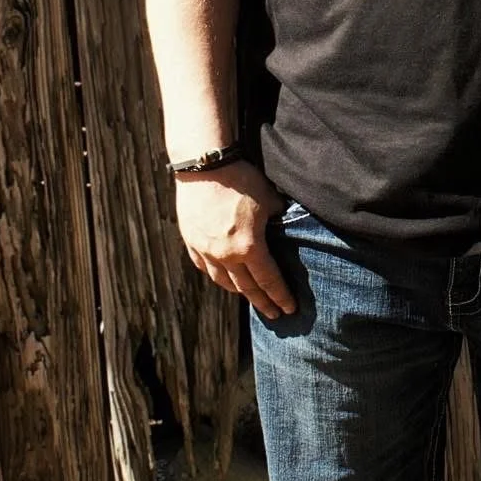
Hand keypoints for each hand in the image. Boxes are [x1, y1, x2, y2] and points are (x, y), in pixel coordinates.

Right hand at [173, 161, 295, 319]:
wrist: (203, 165)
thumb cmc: (241, 179)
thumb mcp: (269, 199)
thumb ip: (279, 218)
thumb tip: (287, 225)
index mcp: (249, 247)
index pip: (269, 280)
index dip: (280, 295)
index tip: (289, 308)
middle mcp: (226, 255)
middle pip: (247, 288)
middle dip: (263, 303)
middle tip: (275, 314)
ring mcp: (205, 250)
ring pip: (223, 280)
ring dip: (239, 291)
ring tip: (249, 295)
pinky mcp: (191, 241)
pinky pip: (204, 267)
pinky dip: (216, 275)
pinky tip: (222, 277)